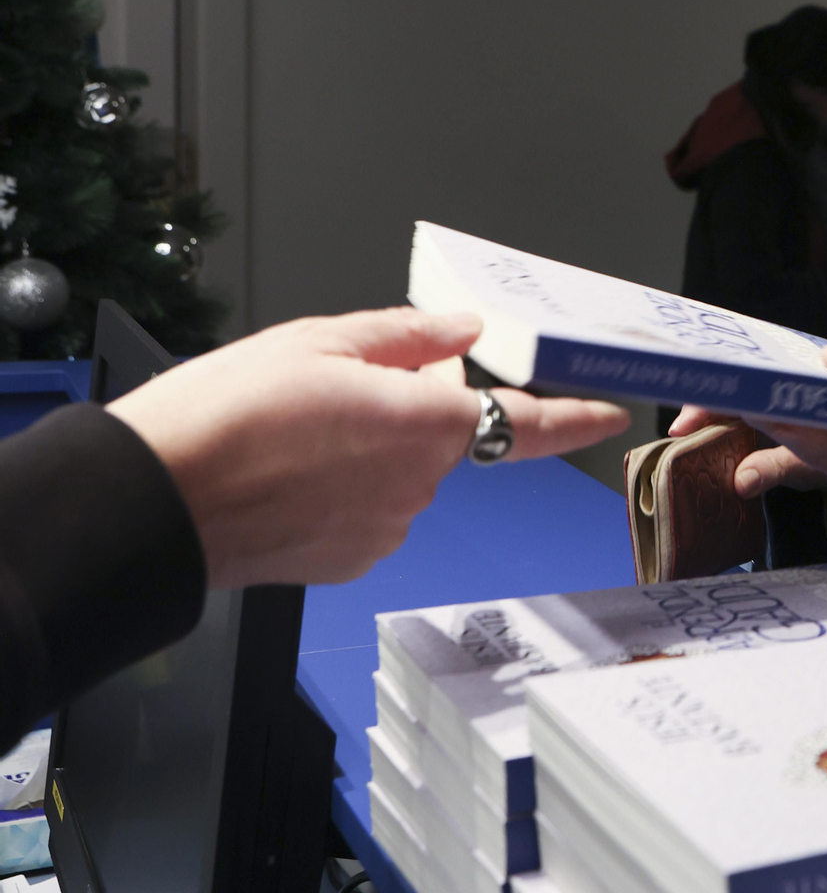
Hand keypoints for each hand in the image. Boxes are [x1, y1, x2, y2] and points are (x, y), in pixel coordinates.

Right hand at [106, 308, 629, 587]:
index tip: (608, 413)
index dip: (574, 417)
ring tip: (292, 435)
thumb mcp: (316, 342)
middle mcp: (418, 486)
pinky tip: (289, 474)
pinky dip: (342, 490)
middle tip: (338, 389)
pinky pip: (368, 512)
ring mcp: (386, 531)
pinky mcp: (350, 560)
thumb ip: (406, 337)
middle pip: (443, 436)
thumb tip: (463, 332)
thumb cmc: (221, 418)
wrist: (153, 504)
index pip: (526, 423)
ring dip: (370, 451)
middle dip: (413, 409)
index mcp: (424, 425)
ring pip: (401, 474)